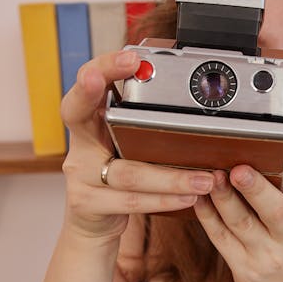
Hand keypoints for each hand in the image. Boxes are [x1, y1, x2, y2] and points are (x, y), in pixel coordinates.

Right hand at [60, 49, 214, 239]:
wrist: (93, 225)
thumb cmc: (119, 177)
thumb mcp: (129, 147)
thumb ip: (147, 125)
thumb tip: (193, 96)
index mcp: (91, 123)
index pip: (88, 85)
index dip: (104, 68)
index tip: (130, 56)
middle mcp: (80, 144)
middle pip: (77, 111)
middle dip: (95, 87)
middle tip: (128, 66)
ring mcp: (80, 175)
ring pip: (128, 172)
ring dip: (171, 175)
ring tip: (205, 176)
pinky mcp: (88, 204)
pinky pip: (131, 200)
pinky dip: (164, 199)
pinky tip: (189, 197)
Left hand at [193, 146, 282, 281]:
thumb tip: (266, 156)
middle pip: (274, 211)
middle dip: (256, 189)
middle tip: (239, 169)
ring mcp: (266, 256)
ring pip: (242, 223)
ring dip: (225, 199)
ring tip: (212, 177)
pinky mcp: (244, 270)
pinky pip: (222, 239)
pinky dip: (208, 217)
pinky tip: (198, 199)